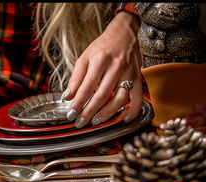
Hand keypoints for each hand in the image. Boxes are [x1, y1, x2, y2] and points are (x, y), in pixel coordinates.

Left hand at [63, 11, 142, 127]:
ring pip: (119, 99)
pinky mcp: (138, 77)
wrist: (123, 34)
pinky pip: (137, 97)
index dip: (78, 103)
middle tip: (80, 122)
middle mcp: (115, 66)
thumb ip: (76, 78)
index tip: (71, 114)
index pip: (86, 87)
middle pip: (102, 95)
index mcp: (99, 60)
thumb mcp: (84, 58)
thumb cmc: (102, 47)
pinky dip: (132, 110)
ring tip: (96, 121)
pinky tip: (124, 119)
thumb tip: (67, 96)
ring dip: (107, 114)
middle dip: (89, 112)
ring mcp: (129, 72)